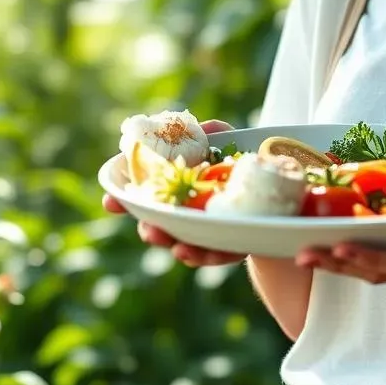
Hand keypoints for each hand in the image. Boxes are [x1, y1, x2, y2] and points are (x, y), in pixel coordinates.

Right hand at [103, 118, 245, 267]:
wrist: (275, 183)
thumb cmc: (242, 158)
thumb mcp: (228, 140)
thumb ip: (211, 131)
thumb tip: (202, 129)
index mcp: (176, 187)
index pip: (144, 195)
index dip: (123, 200)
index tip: (110, 202)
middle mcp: (186, 212)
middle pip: (160, 226)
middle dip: (151, 231)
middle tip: (149, 230)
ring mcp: (206, 231)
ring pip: (184, 245)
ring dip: (178, 248)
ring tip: (177, 248)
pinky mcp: (230, 245)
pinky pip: (215, 255)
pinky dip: (207, 256)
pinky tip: (200, 253)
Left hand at [294, 185, 385, 292]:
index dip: (373, 256)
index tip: (341, 245)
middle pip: (381, 271)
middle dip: (341, 262)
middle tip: (301, 253)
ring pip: (376, 270)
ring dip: (340, 262)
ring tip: (302, 252)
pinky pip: (383, 262)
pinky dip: (356, 254)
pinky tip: (330, 243)